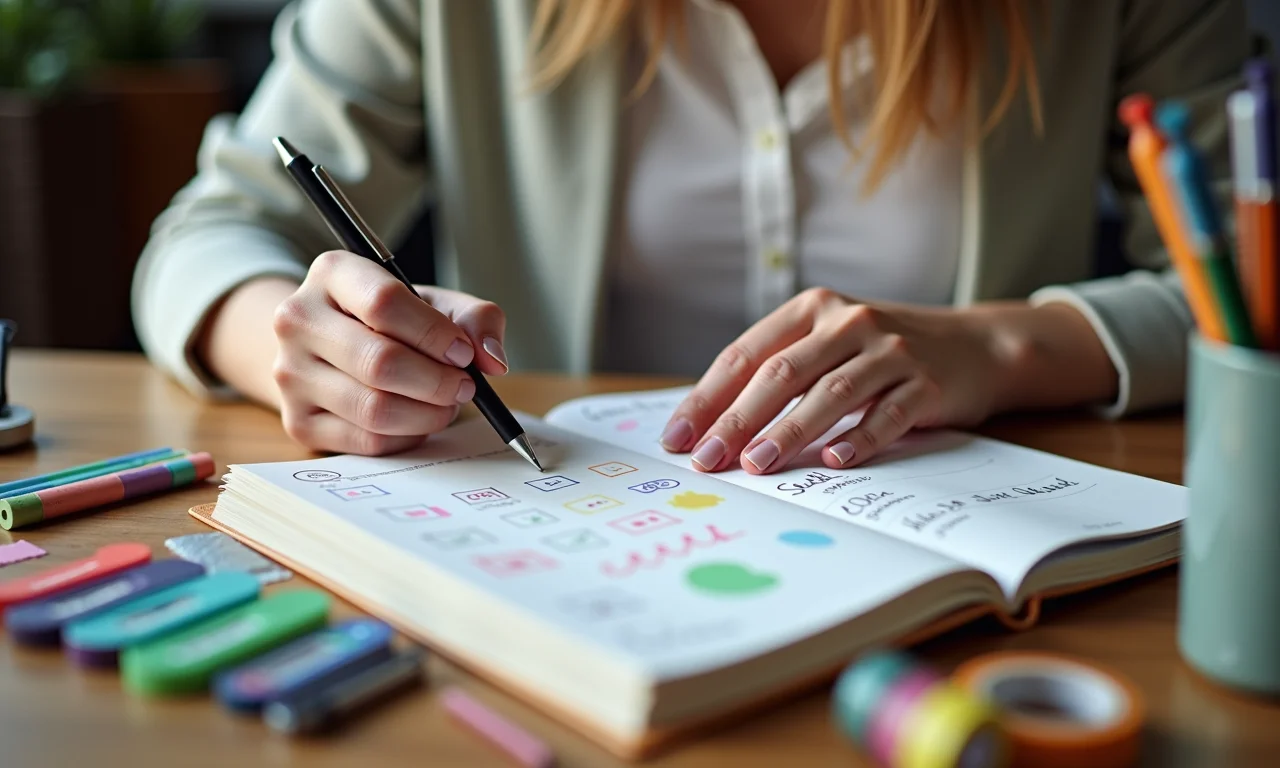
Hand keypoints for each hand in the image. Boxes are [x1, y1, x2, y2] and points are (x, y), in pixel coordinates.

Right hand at [270, 250, 508, 454]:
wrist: (330, 348)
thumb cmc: (393, 322)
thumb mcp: (436, 304)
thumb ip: (475, 320)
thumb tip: (492, 360)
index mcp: (332, 273)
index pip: (384, 303)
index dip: (434, 334)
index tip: (463, 353)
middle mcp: (298, 320)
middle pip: (379, 362)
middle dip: (437, 381)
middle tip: (465, 387)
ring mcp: (290, 374)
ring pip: (374, 408)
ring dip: (427, 414)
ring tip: (446, 405)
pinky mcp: (297, 421)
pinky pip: (366, 441)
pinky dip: (406, 436)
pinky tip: (417, 420)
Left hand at [659, 288, 1116, 473]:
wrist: (976, 345)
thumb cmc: (882, 354)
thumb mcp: (829, 345)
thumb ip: (780, 372)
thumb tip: (711, 426)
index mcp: (812, 310)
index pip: (746, 354)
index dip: (708, 398)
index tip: (678, 438)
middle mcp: (848, 323)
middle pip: (781, 375)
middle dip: (736, 421)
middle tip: (708, 460)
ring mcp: (890, 351)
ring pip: (829, 394)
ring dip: (788, 433)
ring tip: (757, 466)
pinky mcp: (927, 383)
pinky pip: (888, 415)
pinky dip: (861, 439)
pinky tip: (836, 463)